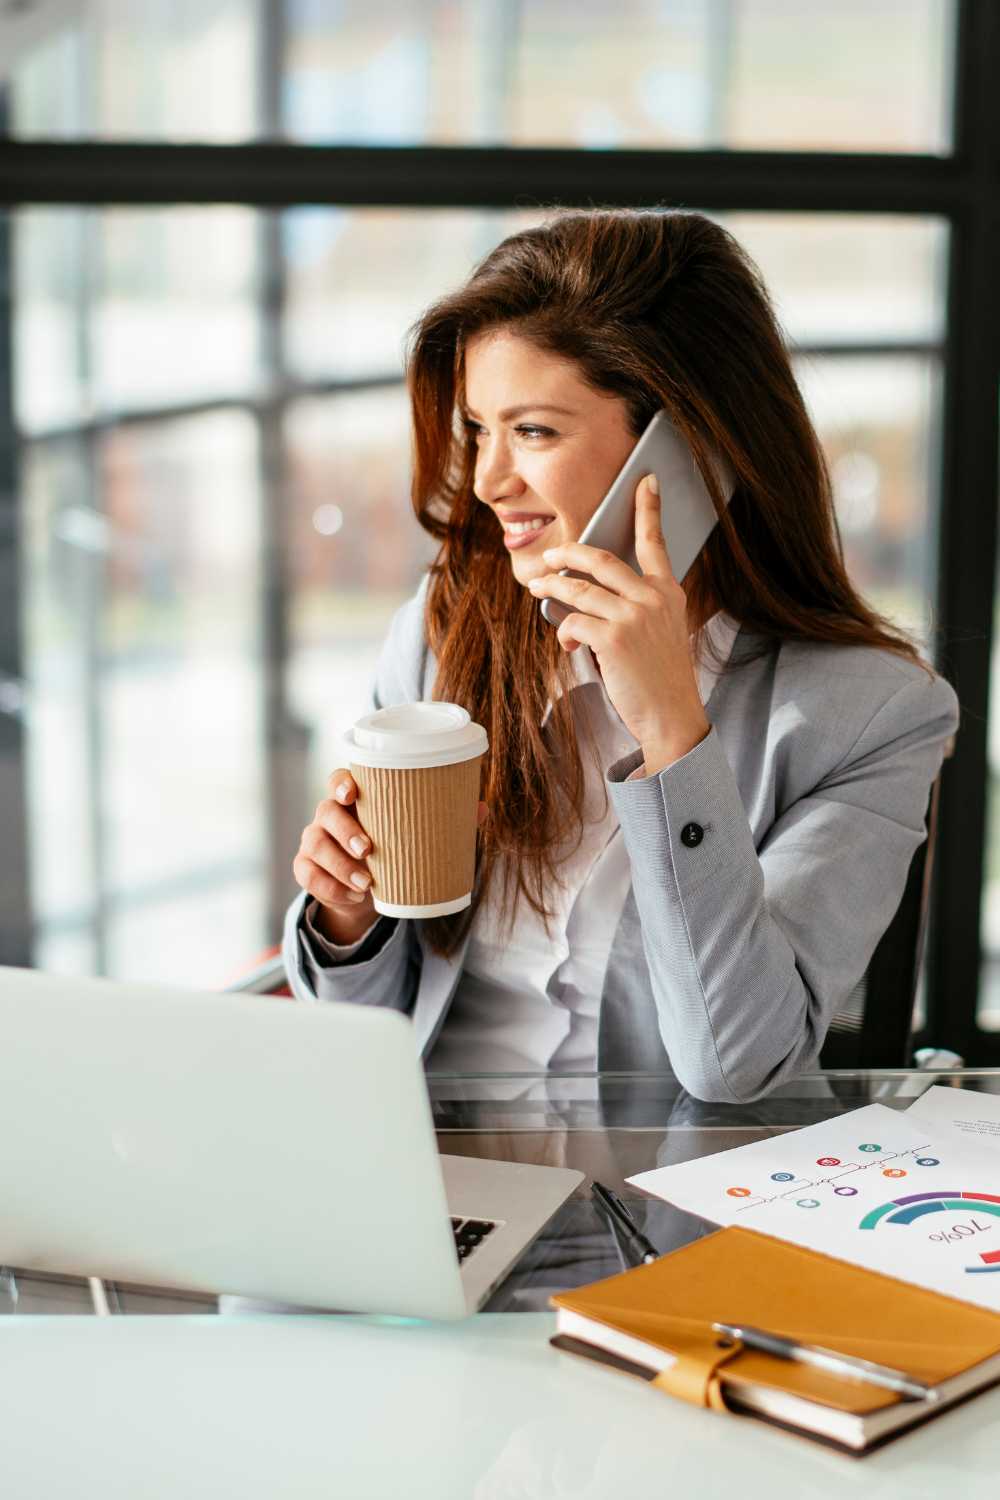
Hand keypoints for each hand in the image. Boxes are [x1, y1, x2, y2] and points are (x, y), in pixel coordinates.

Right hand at [293, 769, 489, 944]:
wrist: (364, 890)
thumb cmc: (391, 848)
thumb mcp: (413, 835)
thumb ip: (443, 820)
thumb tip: (482, 809)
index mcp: (353, 799)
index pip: (338, 779)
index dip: (341, 783)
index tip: (353, 793)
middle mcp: (328, 815)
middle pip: (325, 812)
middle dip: (345, 831)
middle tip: (369, 850)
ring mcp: (313, 841)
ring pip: (317, 847)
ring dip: (340, 866)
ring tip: (366, 882)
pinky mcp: (306, 868)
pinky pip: (309, 876)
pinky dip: (331, 888)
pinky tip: (353, 895)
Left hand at [527, 473, 709, 774]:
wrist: (672, 716)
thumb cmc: (661, 678)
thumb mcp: (662, 632)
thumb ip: (636, 607)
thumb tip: (587, 598)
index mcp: (669, 592)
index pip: (655, 543)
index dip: (648, 509)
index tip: (644, 481)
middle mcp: (652, 597)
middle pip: (600, 559)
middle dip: (568, 554)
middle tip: (549, 558)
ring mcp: (633, 615)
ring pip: (578, 589)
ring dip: (552, 589)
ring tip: (538, 590)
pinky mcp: (613, 637)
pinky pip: (573, 622)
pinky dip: (565, 632)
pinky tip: (569, 644)